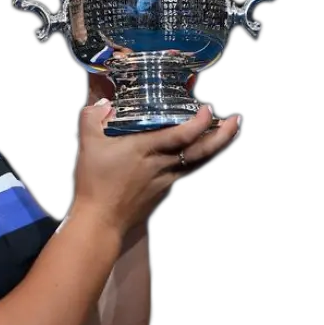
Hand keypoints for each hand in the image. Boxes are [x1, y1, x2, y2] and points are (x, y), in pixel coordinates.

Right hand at [73, 94, 240, 234]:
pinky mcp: (164, 191)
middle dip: (223, 134)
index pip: (182, 134)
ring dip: (217, 147)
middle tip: (237, 120)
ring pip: (200, 162)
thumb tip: (102, 104)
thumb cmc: (95, 182)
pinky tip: (199, 154)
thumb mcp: (87, 142)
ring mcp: (167, 180)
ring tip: (229, 133)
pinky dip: (199, 159)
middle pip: (202, 150)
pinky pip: (187, 171)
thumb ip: (92, 117)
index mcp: (147, 149)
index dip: (200, 121)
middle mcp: (163, 164)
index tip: (208, 108)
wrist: (100, 220)